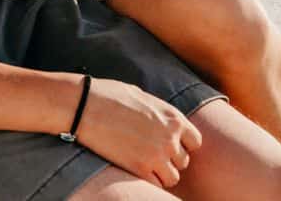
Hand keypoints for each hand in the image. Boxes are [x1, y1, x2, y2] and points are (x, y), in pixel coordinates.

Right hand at [73, 77, 202, 189]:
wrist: (86, 106)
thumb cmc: (111, 96)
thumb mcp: (144, 98)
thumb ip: (160, 114)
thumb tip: (162, 122)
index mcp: (174, 118)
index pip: (195, 142)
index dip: (182, 145)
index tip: (168, 145)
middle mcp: (170, 138)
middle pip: (183, 161)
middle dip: (170, 160)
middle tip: (150, 154)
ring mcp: (157, 155)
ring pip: (172, 177)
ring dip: (160, 173)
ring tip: (143, 164)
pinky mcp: (140, 168)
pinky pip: (155, 185)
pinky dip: (148, 180)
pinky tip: (135, 170)